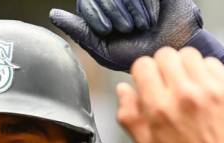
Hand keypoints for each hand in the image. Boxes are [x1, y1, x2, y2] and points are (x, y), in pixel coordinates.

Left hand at [50, 0, 223, 71]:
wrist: (170, 53)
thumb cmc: (136, 56)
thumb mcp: (104, 49)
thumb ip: (80, 31)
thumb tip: (53, 14)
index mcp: (99, 12)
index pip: (87, 2)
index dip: (96, 14)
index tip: (108, 30)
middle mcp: (115, 0)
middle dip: (114, 10)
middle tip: (127, 29)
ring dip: (131, 8)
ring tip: (142, 26)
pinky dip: (146, 4)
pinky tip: (152, 17)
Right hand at [116, 48, 223, 142]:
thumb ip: (129, 115)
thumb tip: (123, 88)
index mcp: (159, 109)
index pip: (142, 65)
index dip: (141, 72)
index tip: (147, 82)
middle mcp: (183, 95)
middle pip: (165, 54)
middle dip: (162, 66)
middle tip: (166, 82)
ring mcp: (209, 90)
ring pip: (189, 54)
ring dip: (184, 65)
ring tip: (186, 83)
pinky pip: (212, 62)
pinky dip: (205, 71)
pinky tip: (204, 88)